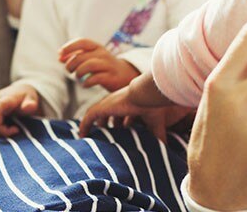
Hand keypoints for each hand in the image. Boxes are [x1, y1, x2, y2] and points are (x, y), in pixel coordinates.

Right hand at [0, 82, 40, 136]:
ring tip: (12, 128)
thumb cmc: (26, 97)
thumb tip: (28, 107)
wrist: (19, 91)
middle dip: (2, 130)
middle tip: (16, 130)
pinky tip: (6, 126)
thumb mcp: (31, 99)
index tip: (13, 131)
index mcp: (2, 98)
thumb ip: (30, 104)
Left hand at [59, 38, 139, 90]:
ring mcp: (108, 66)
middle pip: (82, 56)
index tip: (60, 54)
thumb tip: (59, 57)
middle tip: (69, 70)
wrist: (125, 75)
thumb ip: (76, 56)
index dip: (69, 47)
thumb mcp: (91, 58)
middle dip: (71, 64)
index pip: (82, 42)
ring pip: (89, 65)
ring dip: (78, 72)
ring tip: (77, 77)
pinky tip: (85, 84)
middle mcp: (103, 54)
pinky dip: (86, 82)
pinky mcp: (111, 78)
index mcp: (97, 47)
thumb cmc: (103, 66)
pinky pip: (95, 78)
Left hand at [78, 84, 192, 141]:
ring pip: (97, 117)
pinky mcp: (102, 107)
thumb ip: (158, 136)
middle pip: (108, 116)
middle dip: (105, 127)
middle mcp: (118, 104)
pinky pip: (89, 117)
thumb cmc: (153, 108)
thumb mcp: (155, 125)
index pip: (122, 116)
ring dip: (94, 127)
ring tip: (89, 139)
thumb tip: (164, 150)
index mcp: (130, 106)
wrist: (146, 95)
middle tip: (102, 140)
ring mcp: (109, 105)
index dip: (119, 125)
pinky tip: (82, 135)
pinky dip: (85, 126)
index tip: (117, 137)